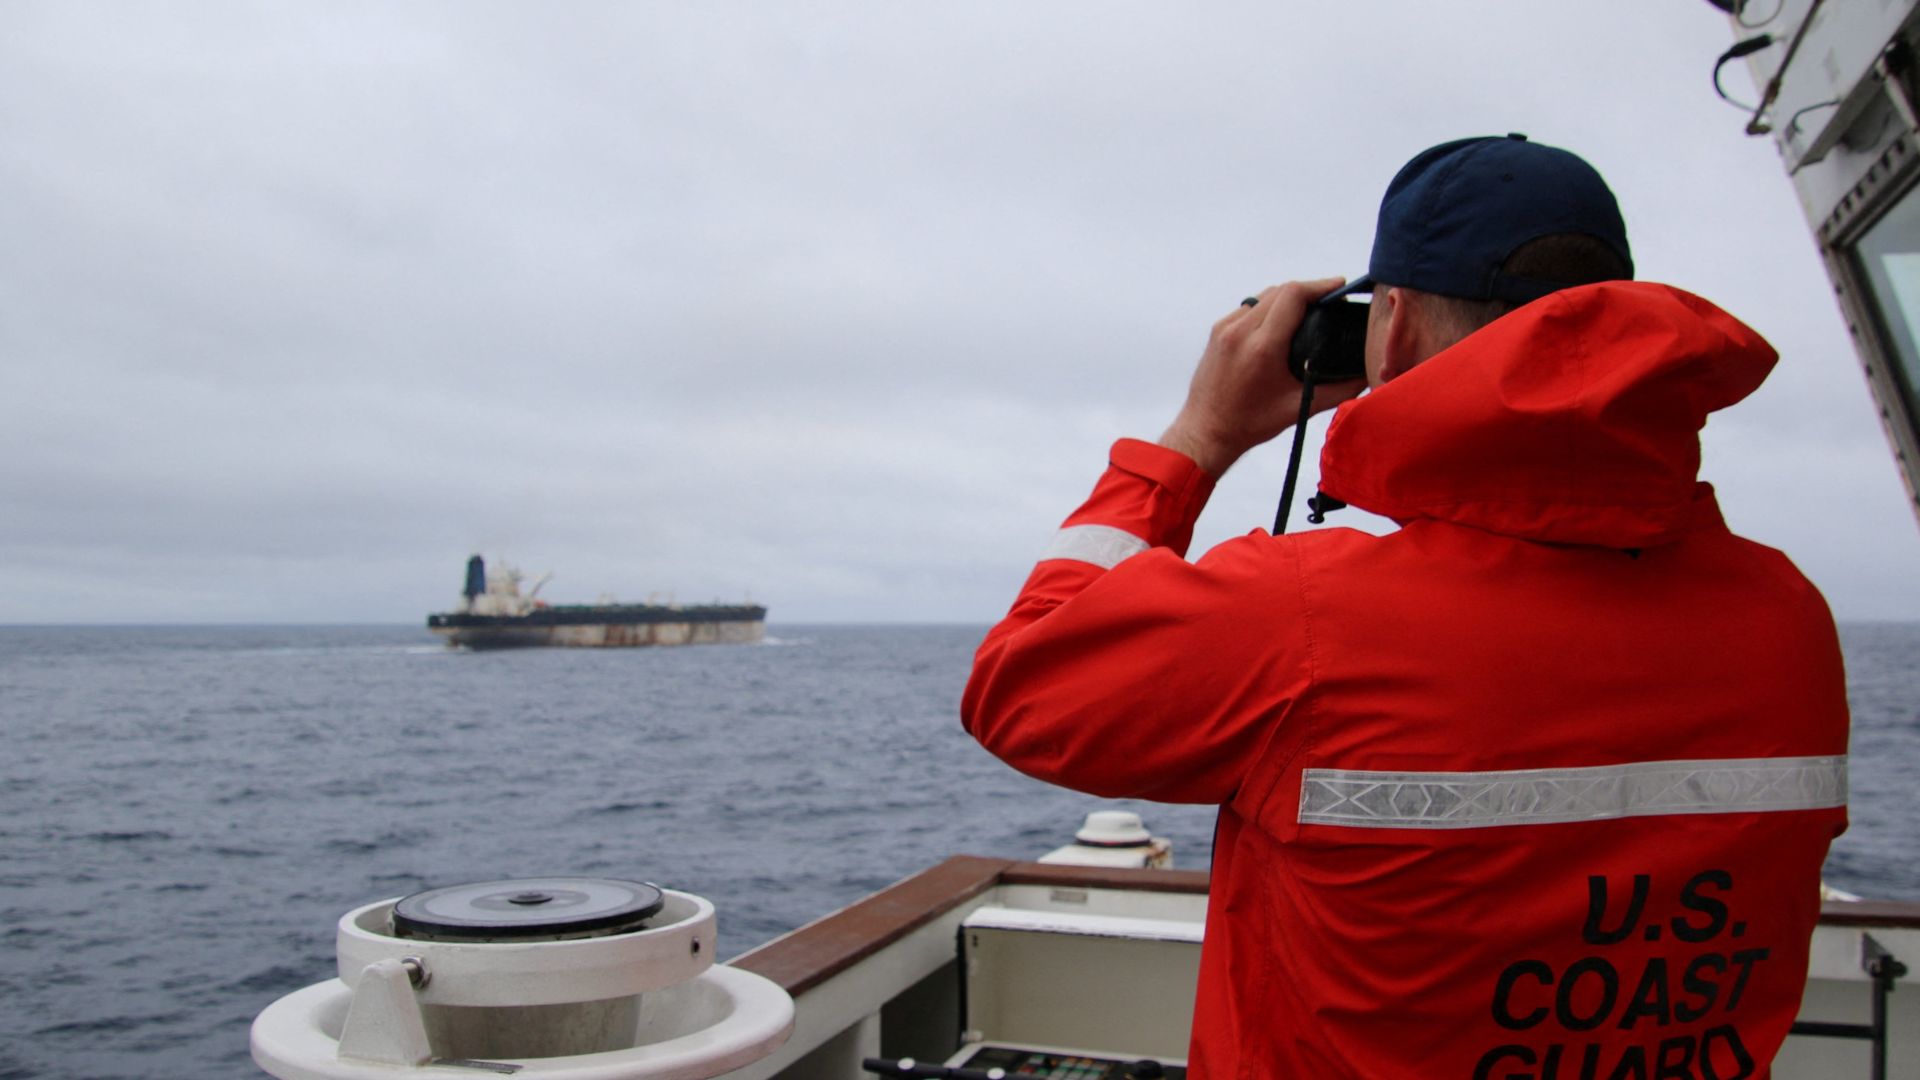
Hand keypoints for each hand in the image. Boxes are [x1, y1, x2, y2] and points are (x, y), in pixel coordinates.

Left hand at [1157, 278, 1367, 477]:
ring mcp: (1225, 328)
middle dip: (1309, 290)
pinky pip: (1248, 306)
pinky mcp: (1217, 331)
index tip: (1339, 286)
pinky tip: (1281, 321)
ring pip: (1264, 295)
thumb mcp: (1299, 408)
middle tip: (1330, 301)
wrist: (1206, 431)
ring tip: (1309, 308)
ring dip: (1288, 296)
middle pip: (1281, 290)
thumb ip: (1339, 390)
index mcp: (1262, 347)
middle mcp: (1240, 331)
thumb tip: (1366, 375)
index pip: (1294, 295)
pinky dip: (1268, 307)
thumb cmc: (1249, 424)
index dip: (1320, 285)